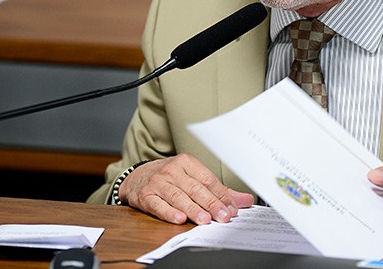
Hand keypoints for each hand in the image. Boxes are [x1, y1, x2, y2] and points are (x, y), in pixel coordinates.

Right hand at [119, 153, 253, 224]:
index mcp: (187, 162)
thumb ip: (219, 191)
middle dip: (211, 204)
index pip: (208, 180)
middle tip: (223, 216)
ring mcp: (158, 182)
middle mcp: (172, 170)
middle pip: (195, 189)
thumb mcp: (193, 177)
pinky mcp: (145, 195)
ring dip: (193, 209)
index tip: (232, 209)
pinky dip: (169, 212)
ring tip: (205, 220)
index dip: (221, 195)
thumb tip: (245, 200)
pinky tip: (179, 219)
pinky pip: (159, 205)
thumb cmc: (170, 177)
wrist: (137, 176)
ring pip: (178, 197)